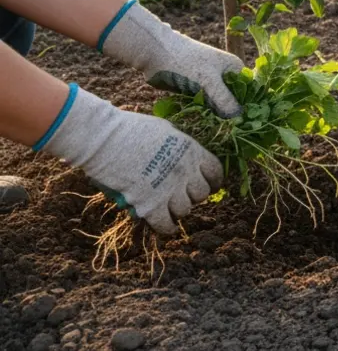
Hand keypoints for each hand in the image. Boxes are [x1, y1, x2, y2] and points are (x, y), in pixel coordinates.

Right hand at [37, 86, 223, 233]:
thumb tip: (183, 154)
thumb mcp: (166, 130)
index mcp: (192, 151)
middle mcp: (185, 172)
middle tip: (181, 193)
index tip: (209, 185)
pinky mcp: (150, 204)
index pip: (215, 172)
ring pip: (185, 210)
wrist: (104, 139)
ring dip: (178, 209)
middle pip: (201, 194)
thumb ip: (179, 146)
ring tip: (168, 205)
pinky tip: (166, 225)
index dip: (213, 181)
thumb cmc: (131, 128)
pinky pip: (166, 224)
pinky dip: (167, 227)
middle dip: (193, 195)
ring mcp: (169, 189)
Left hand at [101, 1, 243, 117]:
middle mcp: (224, 76)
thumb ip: (225, 100)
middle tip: (228, 131)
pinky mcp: (195, 90)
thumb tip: (240, 119)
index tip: (245, 124)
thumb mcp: (209, 81)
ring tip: (215, 130)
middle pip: (232, 100)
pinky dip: (203, 113)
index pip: (248, 91)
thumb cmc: (186, 62)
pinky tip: (203, 123)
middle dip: (229, 114)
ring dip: (215, 116)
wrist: (156, 52)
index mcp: (234, 68)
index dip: (247, 107)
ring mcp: (209, 83)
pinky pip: (204, 105)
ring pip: (217, 104)